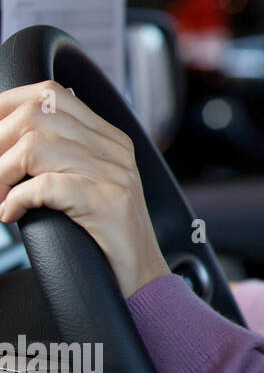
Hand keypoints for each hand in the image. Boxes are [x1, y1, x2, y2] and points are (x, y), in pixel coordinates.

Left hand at [0, 80, 168, 297]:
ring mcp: (114, 173)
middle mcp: (113, 149)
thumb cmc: (104, 237)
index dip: (7, 106)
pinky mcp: (107, 201)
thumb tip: (9, 141)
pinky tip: (12, 215)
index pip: (51, 94)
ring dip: (1, 172)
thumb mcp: (84, 185)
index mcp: (108, 138)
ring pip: (36, 146)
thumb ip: (60, 158)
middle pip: (38, 113)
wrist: (141, 277)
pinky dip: (17, 199)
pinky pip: (47, 185)